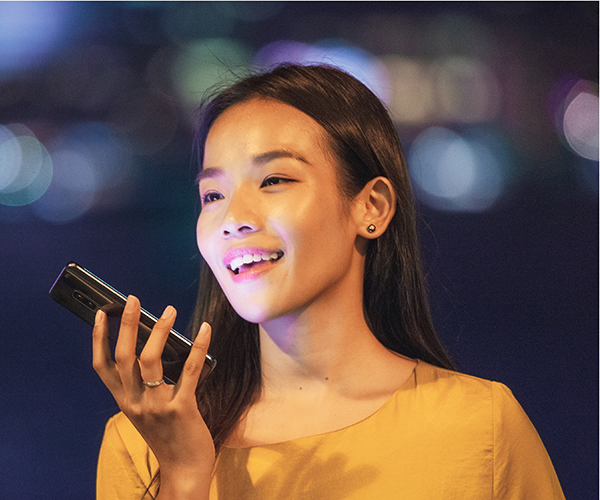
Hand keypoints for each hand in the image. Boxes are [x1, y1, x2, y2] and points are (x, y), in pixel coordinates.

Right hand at [93, 295, 214, 497]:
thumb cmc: (170, 436)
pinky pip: (189, 370)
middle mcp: (135, 402)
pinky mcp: (181, 408)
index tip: (99, 314)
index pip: (102, 367)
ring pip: (150, 360)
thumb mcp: (147, 411)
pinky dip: (197, 346)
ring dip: (159, 330)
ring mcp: (156, 406)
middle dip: (126, 325)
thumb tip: (156, 346)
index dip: (98, 339)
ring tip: (169, 310)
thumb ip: (145, 386)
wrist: (185, 470)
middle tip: (132, 300)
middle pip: (123, 356)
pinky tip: (204, 329)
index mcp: (125, 401)